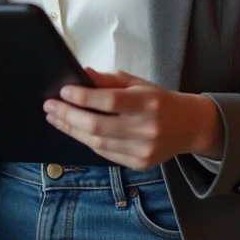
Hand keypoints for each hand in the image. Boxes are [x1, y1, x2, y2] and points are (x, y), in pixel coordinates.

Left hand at [43, 68, 223, 170]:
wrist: (189, 126)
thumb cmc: (160, 100)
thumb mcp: (138, 83)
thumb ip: (109, 80)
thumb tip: (81, 74)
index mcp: (148, 103)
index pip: (109, 101)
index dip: (82, 97)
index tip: (63, 91)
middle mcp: (146, 129)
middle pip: (98, 126)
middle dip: (68, 116)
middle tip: (49, 106)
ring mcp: (143, 150)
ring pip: (97, 143)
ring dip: (71, 130)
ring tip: (55, 118)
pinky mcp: (139, 164)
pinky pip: (105, 154)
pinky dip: (87, 141)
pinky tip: (75, 130)